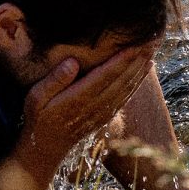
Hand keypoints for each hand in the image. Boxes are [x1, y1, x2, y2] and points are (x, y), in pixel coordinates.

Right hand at [15, 42, 156, 184]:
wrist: (45, 149)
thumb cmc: (38, 118)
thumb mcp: (36, 98)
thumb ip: (54, 80)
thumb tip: (73, 62)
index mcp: (78, 98)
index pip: (106, 75)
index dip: (122, 60)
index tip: (135, 45)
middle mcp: (94, 105)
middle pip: (122, 80)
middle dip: (137, 60)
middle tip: (151, 40)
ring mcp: (102, 112)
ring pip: (127, 87)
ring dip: (141, 69)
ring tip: (152, 49)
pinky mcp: (105, 116)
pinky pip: (125, 96)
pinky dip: (137, 82)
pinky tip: (144, 70)